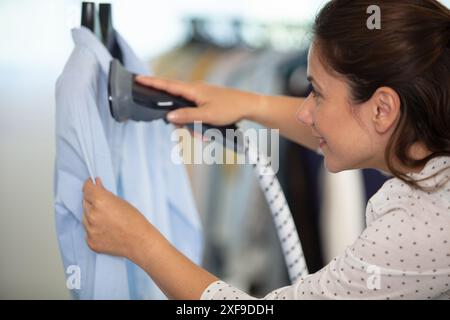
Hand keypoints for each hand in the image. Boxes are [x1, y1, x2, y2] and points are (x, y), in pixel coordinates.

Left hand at [82, 177, 153, 259]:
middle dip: (92, 201)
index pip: (86, 189)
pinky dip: (94, 229)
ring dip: (92, 216)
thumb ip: (105, 193)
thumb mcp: (121, 202)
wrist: (140, 242)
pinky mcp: (90, 241)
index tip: (90, 184)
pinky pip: (88, 231)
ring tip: (109, 220)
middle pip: (85, 202)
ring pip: (85, 217)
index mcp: (100, 201)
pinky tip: (107, 230)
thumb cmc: (135, 221)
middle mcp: (92, 215)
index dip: (89, 185)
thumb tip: (96, 184)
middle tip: (105, 205)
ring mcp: (90, 229)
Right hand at [135, 76, 262, 125]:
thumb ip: (187, 116)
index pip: (167, 85)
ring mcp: (201, 96)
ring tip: (205, 136)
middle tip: (193, 132)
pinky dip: (199, 124)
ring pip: (187, 112)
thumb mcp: (207, 115)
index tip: (138, 79)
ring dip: (193, 126)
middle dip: (180, 120)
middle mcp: (195, 90)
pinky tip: (207, 133)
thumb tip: (169, 116)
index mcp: (193, 90)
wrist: (248, 105)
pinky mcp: (206, 102)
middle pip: (176, 104)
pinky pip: (196, 113)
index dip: (152, 83)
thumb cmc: (230, 108)